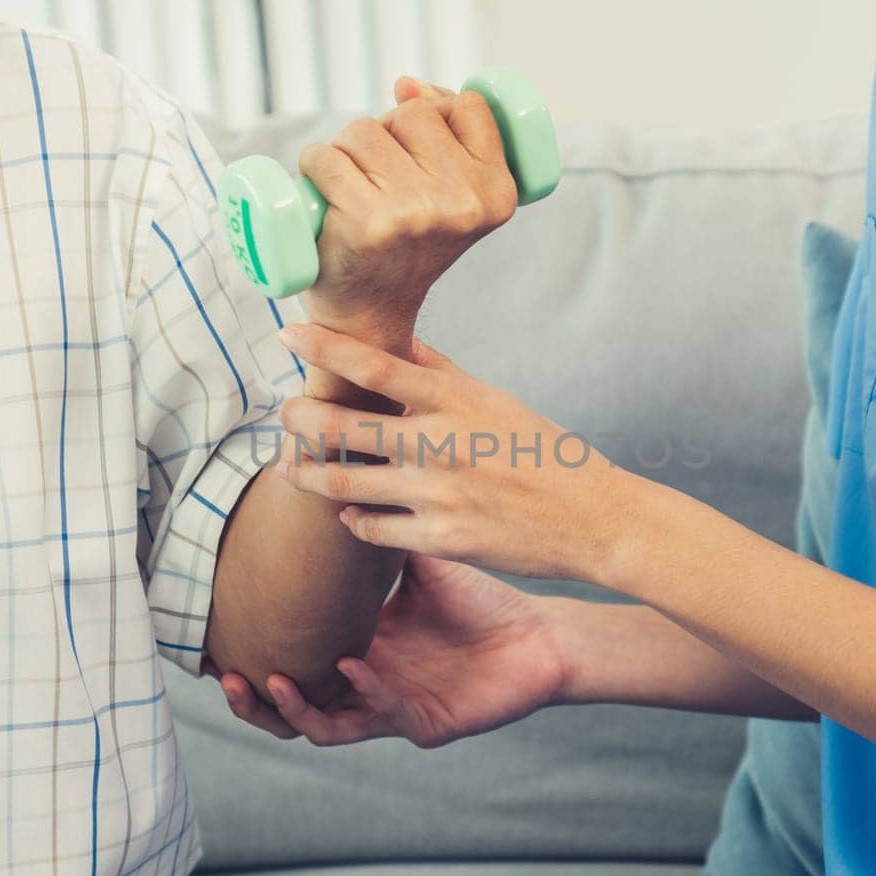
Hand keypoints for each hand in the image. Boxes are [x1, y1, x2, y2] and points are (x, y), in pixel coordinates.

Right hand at [219, 554, 566, 746]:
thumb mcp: (418, 561)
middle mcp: (364, 685)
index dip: (251, 653)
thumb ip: (377, 531)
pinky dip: (365, 692)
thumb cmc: (481, 599)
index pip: (289, 660)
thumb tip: (336, 479)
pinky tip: (351, 666)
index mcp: (354, 648)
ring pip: (325, 726)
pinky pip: (383, 714)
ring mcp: (391, 708)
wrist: (540, 632)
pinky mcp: (426, 724)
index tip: (213, 636)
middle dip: (252, 700)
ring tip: (269, 681)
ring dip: (293, 709)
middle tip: (222, 675)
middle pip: (291, 707)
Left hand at [271, 322, 634, 582]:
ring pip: (341, 482)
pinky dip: (351, 519)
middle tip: (284, 415)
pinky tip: (346, 511)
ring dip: (305, 473)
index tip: (286, 335)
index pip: (372, 364)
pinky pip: (371, 529)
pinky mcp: (440, 540)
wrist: (591, 518)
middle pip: (339, 426)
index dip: (322, 347)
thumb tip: (398, 337)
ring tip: (288, 465)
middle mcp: (440, 443)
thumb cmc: (542, 452)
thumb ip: (439, 373)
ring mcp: (437, 495)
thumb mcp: (493, 400)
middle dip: (296, 418)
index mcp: (454, 400)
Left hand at [299, 78, 518, 350]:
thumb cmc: (403, 240)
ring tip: (352, 189)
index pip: (468, 105)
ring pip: (364, 130)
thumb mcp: (448, 188)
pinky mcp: (369, 222)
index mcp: (498, 193)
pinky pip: (327, 157)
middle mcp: (464, 204)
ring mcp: (417, 214)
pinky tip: (322, 192)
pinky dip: (314, 165)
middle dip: (386, 132)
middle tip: (380, 179)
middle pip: (412, 114)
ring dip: (346, 149)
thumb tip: (406, 85)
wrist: (369, 310)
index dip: (435, 113)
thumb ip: (444, 129)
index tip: (420, 149)